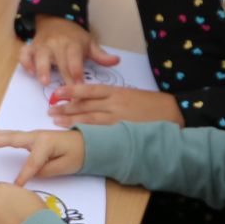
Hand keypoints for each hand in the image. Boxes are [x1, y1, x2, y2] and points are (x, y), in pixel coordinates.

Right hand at [0, 127, 85, 182]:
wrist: (88, 143)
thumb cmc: (78, 154)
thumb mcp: (65, 166)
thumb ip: (45, 170)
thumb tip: (30, 173)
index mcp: (46, 144)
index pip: (31, 162)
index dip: (24, 175)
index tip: (16, 187)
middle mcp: (37, 136)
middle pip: (13, 140)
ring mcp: (34, 135)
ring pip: (11, 135)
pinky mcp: (33, 138)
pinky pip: (14, 136)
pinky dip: (1, 135)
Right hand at [19, 15, 115, 88]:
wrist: (56, 20)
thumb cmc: (75, 37)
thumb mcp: (89, 43)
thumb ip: (101, 55)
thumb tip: (117, 61)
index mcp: (72, 44)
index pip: (75, 59)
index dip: (77, 72)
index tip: (81, 87)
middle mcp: (56, 44)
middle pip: (60, 61)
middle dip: (63, 77)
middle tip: (67, 94)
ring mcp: (42, 45)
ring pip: (40, 55)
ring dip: (41, 68)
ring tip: (44, 82)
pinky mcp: (31, 47)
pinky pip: (25, 53)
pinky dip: (25, 62)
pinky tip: (30, 72)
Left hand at [48, 84, 179, 126]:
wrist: (174, 113)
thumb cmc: (152, 104)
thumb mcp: (131, 94)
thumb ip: (112, 97)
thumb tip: (92, 102)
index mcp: (116, 91)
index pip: (89, 90)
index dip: (71, 91)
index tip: (57, 93)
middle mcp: (115, 103)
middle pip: (85, 105)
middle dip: (65, 108)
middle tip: (49, 111)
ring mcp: (118, 118)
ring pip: (89, 118)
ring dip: (71, 120)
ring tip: (55, 121)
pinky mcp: (123, 131)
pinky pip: (101, 131)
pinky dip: (87, 132)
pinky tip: (76, 133)